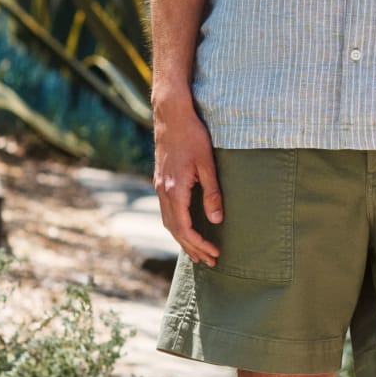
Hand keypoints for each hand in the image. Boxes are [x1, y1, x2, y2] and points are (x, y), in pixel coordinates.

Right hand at [153, 102, 222, 266]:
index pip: (184, 228)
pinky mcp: (161, 180)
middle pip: (175, 230)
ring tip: (198, 252)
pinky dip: (176, 225)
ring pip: (168, 221)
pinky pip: (167, 211)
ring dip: (182, 239)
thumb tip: (216, 220)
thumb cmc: (192, 135)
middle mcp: (163, 192)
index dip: (199, 244)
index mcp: (174, 190)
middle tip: (209, 261)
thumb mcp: (207, 164)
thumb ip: (212, 193)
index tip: (214, 253)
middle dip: (192, 248)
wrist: (171, 115)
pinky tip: (186, 228)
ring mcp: (159, 186)